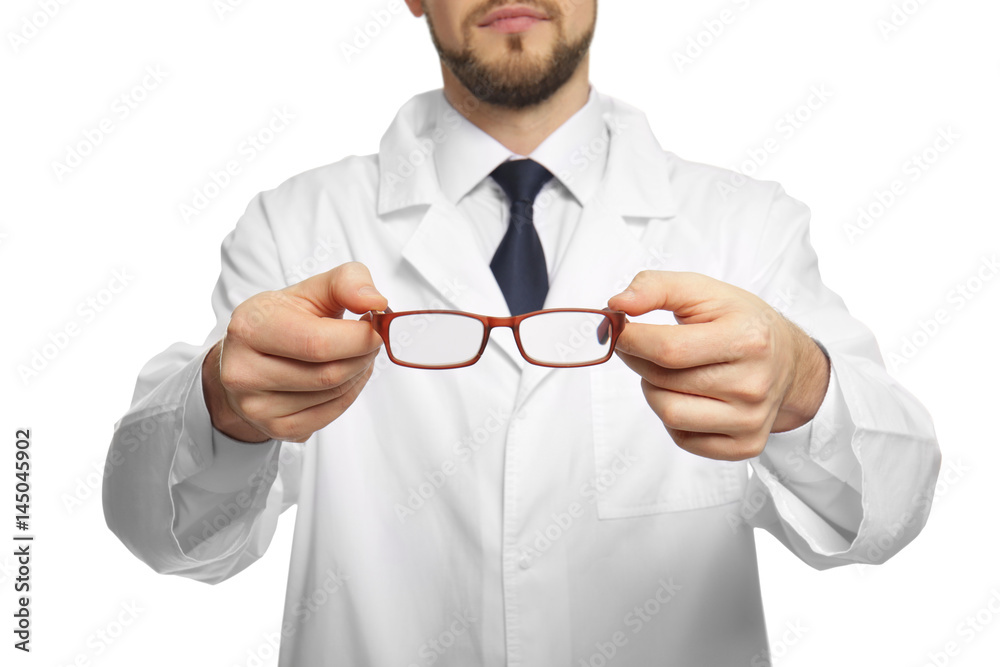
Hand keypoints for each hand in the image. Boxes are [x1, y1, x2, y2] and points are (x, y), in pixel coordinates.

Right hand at [202, 262, 387, 442]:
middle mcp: (244, 371)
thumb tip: (375, 301)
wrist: (251, 355)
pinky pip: (329, 416)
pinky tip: (344, 376)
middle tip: (369, 340)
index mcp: (250, 327)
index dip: (359, 338)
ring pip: (333, 396)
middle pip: (329, 374)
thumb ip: (348, 282)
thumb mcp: (313, 289)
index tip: (374, 326)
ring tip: (352, 354)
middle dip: (362, 356)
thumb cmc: (285, 318)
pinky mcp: (273, 428)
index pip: (318, 343)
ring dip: (358, 374)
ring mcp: (255, 406)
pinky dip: (348, 395)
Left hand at [607, 271, 829, 461]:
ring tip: (668, 371)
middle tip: (643, 345)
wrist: (790, 360)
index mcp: (747, 339)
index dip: (631, 339)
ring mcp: (751, 420)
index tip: (617, 330)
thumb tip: (616, 305)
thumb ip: (655, 287)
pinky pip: (683, 438)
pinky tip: (688, 395)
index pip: (668, 349)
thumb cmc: (740, 321)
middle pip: (663, 381)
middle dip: (639, 360)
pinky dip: (673, 417)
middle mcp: (754, 384)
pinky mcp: (745, 445)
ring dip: (653, 389)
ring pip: (668, 413)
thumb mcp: (703, 290)